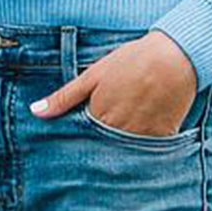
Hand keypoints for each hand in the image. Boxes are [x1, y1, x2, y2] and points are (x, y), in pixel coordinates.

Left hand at [29, 29, 198, 136]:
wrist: (175, 57)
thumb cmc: (133, 61)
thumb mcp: (94, 75)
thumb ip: (65, 97)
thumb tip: (36, 112)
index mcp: (97, 116)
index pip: (80, 139)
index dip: (78, 138)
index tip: (75, 141)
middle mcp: (117, 131)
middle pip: (100, 149)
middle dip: (97, 148)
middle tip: (99, 140)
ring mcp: (140, 137)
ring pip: (122, 154)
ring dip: (118, 151)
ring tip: (120, 139)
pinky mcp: (160, 138)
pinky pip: (146, 153)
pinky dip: (142, 149)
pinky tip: (141, 137)